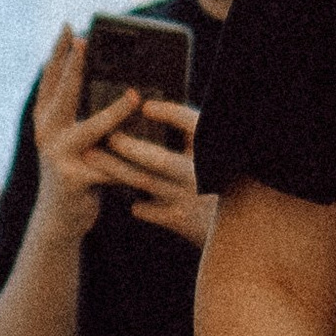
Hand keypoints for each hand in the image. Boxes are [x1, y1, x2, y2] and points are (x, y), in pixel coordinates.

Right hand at [26, 26, 152, 244]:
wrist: (59, 219)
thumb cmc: (76, 172)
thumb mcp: (73, 141)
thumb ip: (83, 116)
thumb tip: (120, 86)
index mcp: (46, 120)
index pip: (50, 79)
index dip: (58, 52)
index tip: (68, 26)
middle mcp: (47, 134)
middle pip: (62, 94)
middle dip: (74, 67)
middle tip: (86, 42)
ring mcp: (57, 156)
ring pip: (89, 129)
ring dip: (113, 113)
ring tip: (133, 97)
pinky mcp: (73, 179)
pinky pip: (109, 167)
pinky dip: (130, 164)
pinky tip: (147, 160)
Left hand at [100, 94, 212, 248]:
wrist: (243, 229)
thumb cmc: (223, 182)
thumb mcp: (212, 154)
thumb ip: (190, 133)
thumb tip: (150, 109)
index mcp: (212, 151)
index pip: (192, 126)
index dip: (170, 114)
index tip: (145, 106)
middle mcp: (201, 175)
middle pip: (160, 160)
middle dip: (130, 147)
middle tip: (107, 134)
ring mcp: (189, 200)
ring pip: (146, 182)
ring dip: (116, 168)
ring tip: (92, 155)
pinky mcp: (182, 221)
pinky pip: (148, 208)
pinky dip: (134, 199)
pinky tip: (122, 192)